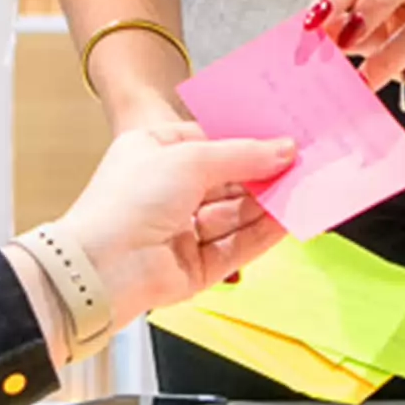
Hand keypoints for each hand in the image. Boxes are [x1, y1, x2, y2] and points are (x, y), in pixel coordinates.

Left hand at [48, 125, 294, 327]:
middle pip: (226, 181)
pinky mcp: (193, 267)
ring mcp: (179, 232)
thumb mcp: (189, 158)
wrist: (101, 268)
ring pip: (234, 215)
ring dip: (267, 204)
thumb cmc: (126, 202)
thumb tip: (282, 150)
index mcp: (152, 154)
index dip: (245, 140)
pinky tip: (287, 220)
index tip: (282, 136)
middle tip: (303, 164)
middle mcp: (165, 192)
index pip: (208, 142)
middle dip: (262, 174)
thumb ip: (241, 155)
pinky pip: (235, 246)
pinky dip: (261, 234)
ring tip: (304, 190)